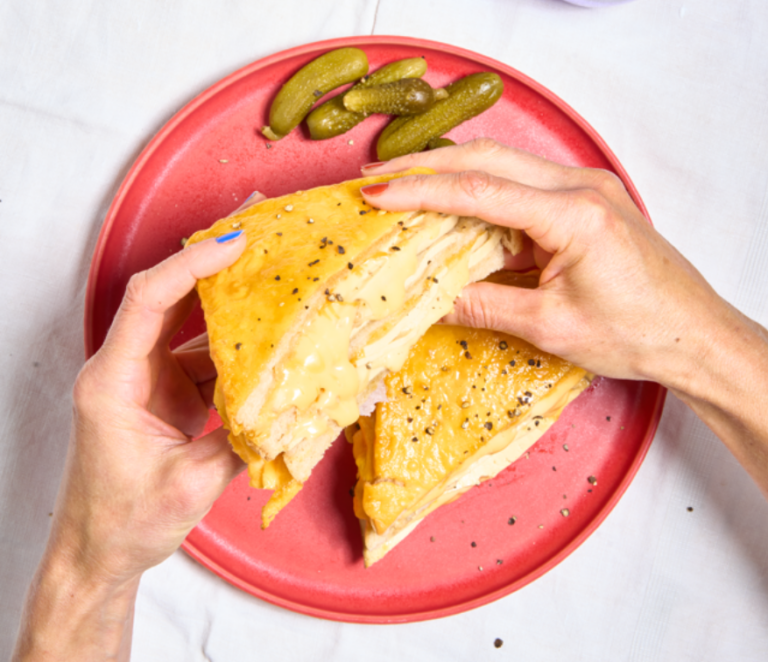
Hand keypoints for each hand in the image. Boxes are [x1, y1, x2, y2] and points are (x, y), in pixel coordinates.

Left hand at [14, 194, 261, 660]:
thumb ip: (239, 441)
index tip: (234, 244)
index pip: (148, 301)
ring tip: (274, 280)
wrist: (98, 553)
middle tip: (255, 230)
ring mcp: (149, 379)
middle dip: (210, 263)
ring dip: (231, 307)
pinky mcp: (168, 394)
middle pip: (168, 297)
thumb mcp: (189, 485)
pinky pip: (206, 360)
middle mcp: (127, 369)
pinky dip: (237, 352)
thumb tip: (289, 406)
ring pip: (193, 328)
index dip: (189, 266)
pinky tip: (270, 345)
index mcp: (113, 381)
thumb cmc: (122, 522)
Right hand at [361, 139, 767, 500]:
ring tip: (404, 189)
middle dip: (428, 167)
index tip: (377, 193)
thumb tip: (429, 301)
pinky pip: (522, 188)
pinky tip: (453, 212)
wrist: (692, 334)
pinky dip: (481, 196)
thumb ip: (484, 307)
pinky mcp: (584, 202)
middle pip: (489, 160)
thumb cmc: (636, 333)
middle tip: (378, 178)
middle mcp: (581, 187)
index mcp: (574, 215)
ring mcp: (585, 189)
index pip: (480, 191)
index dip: (422, 191)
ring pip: (504, 166)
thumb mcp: (550, 327)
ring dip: (452, 176)